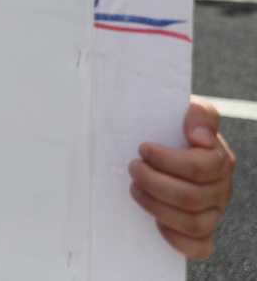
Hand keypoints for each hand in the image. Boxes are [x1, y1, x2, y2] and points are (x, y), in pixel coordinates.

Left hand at [129, 96, 234, 258]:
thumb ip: (199, 114)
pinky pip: (200, 247)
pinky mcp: (203, 230)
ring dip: (157, 207)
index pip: (199, 168)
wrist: (164, 139)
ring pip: (194, 223)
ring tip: (135, 189)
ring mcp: (214, 212)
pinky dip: (178, 239)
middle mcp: (222, 189)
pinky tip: (156, 223)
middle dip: (153, 182)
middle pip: (191, 197)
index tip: (142, 149)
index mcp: (220, 160)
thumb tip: (201, 138)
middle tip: (133, 168)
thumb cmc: (172, 125)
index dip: (166, 160)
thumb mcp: (187, 109)